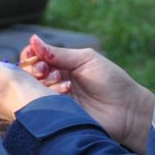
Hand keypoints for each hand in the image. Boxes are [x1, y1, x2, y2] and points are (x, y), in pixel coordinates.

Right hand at [17, 35, 154, 153]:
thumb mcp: (85, 59)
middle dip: (35, 69)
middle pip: (28, 73)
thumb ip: (58, 53)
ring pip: (33, 89)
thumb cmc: (111, 81)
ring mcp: (53, 99)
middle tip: (46, 70)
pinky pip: (40, 105)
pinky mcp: (55, 115)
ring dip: (46, 84)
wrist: (126, 110)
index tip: (36, 56)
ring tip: (66, 86)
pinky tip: (65, 95)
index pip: (34, 57)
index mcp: (61, 65)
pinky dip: (50, 98)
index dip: (31, 55)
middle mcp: (53, 81)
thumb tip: (33, 39)